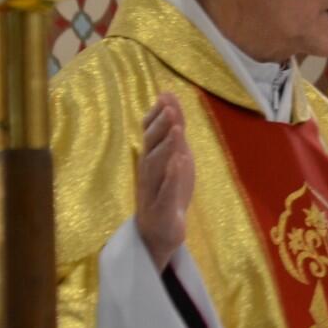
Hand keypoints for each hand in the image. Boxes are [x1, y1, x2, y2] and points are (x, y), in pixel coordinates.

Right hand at [137, 92, 194, 270]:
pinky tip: (178, 163)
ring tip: (176, 130)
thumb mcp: (175, 159)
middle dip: (160, 126)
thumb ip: (174, 134)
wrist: (160, 232)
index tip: (165, 95)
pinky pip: (166, 190)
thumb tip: (171, 104)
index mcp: (151, 159)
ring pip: (157, 166)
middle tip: (169, 108)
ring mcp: (153, 190)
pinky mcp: (163, 208)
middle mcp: (148, 171)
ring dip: (166, 146)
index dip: (157, 114)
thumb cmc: (167, 191)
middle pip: (152, 146)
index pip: (150, 133)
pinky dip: (172, 176)